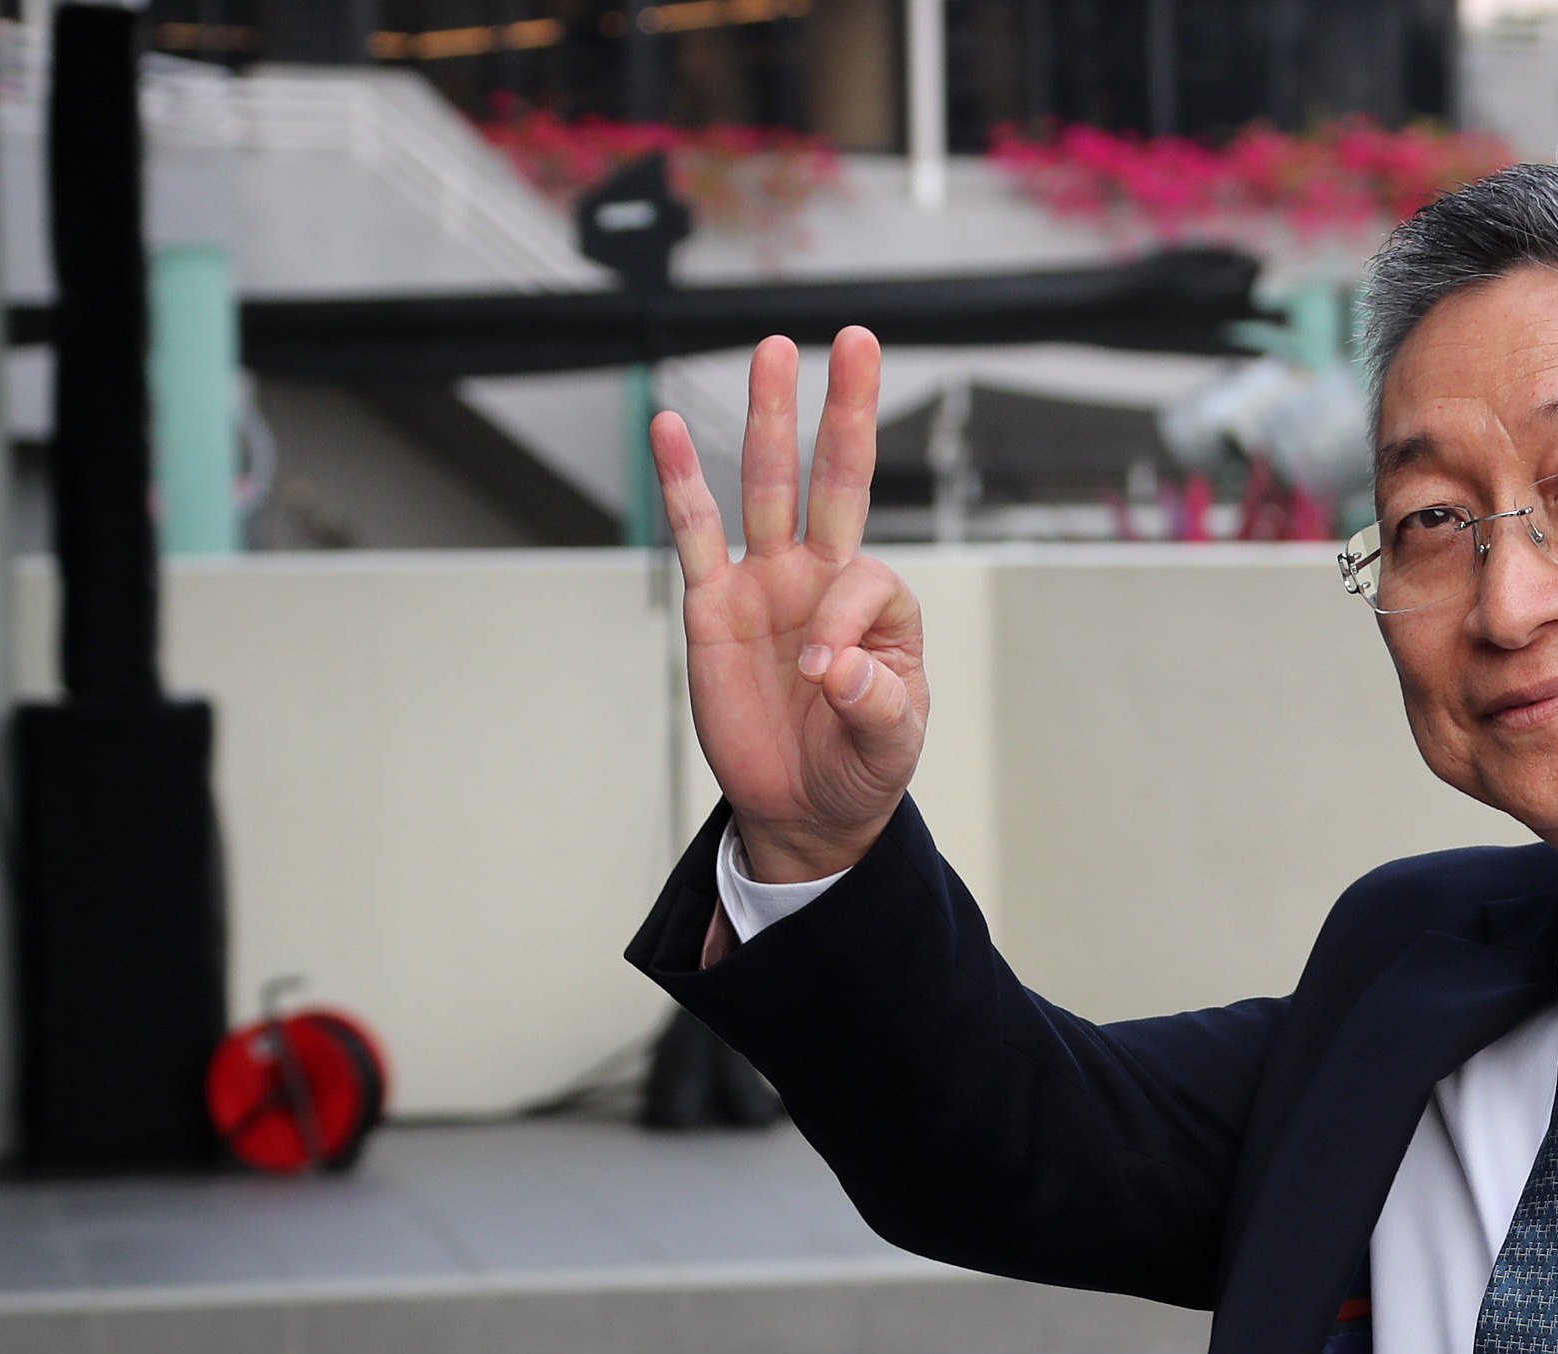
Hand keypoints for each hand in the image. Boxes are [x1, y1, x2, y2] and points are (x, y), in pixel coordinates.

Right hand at [654, 329, 924, 881]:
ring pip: (768, 486)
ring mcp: (766, 583)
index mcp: (879, 607)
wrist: (804, 808)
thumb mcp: (889, 746)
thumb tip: (833, 667)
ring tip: (774, 350)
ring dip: (771, 420)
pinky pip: (695, 532)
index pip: (865, 579)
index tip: (823, 680)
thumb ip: (875, 706)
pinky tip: (668, 426)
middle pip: (836, 478)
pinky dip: (681, 481)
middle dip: (846, 411)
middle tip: (856, 340)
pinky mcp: (714, 605)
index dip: (843, 625)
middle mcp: (823, 578)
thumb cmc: (858, 768)